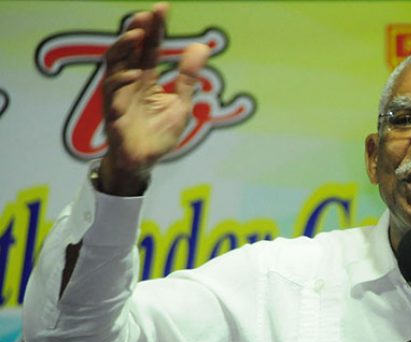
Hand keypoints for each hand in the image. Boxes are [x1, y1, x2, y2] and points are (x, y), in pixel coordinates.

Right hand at [100, 2, 209, 194]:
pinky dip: (121, 81)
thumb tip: (203, 47)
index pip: (150, 47)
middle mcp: (130, 81)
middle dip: (137, 29)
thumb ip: (189, 77)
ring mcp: (118, 94)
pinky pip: (111, 91)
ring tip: (137, 34)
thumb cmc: (159, 134)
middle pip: (130, 49)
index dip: (156, 28)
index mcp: (146, 77)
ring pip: (114, 63)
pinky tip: (134, 75)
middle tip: (148, 13)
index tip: (162, 8)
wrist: (144, 162)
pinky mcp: (111, 110)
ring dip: (123, 47)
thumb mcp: (181, 104)